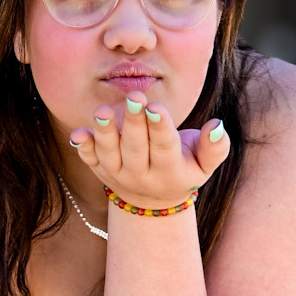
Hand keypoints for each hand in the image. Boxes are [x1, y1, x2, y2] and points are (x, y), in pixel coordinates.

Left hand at [68, 94, 229, 209]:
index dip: (160, 128)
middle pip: (136, 148)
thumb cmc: (184, 168)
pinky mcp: (100, 170)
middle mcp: (141, 175)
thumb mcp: (205, 163)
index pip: (165, 147)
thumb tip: (217, 125)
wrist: (154, 198)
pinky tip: (78, 133)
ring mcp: (118, 173)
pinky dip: (83, 148)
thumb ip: (215, 146)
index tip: (156, 107)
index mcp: (169, 171)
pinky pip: (89, 159)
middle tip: (134, 97)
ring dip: (104, 133)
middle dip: (134, 122)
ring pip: (110, 154)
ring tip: (102, 112)